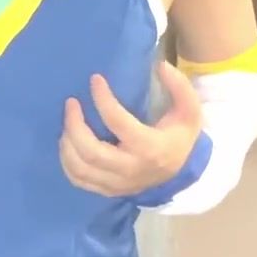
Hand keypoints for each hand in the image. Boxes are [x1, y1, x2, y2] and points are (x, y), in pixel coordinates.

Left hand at [60, 61, 202, 198]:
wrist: (180, 172)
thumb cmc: (179, 136)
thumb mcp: (190, 110)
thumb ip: (180, 86)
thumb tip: (160, 66)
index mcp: (150, 147)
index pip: (117, 122)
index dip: (102, 99)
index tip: (95, 80)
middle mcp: (130, 169)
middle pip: (90, 151)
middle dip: (74, 125)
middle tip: (71, 103)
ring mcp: (117, 183)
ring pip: (80, 168)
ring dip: (67, 143)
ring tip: (68, 123)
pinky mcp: (108, 191)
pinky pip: (78, 180)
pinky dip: (66, 162)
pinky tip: (68, 143)